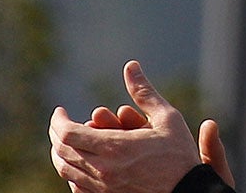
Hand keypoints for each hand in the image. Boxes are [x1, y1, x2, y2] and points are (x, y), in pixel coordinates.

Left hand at [50, 61, 230, 192]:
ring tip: (66, 140)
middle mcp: (104, 170)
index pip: (68, 134)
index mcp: (115, 147)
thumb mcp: (166, 118)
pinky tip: (79, 162)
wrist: (189, 192)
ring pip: (67, 171)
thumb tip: (131, 66)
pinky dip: (72, 172)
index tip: (60, 110)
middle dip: (56, 134)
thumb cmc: (179, 155)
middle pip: (62, 153)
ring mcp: (103, 189)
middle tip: (60, 122)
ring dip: (61, 153)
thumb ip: (144, 92)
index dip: (58, 120)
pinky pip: (78, 188)